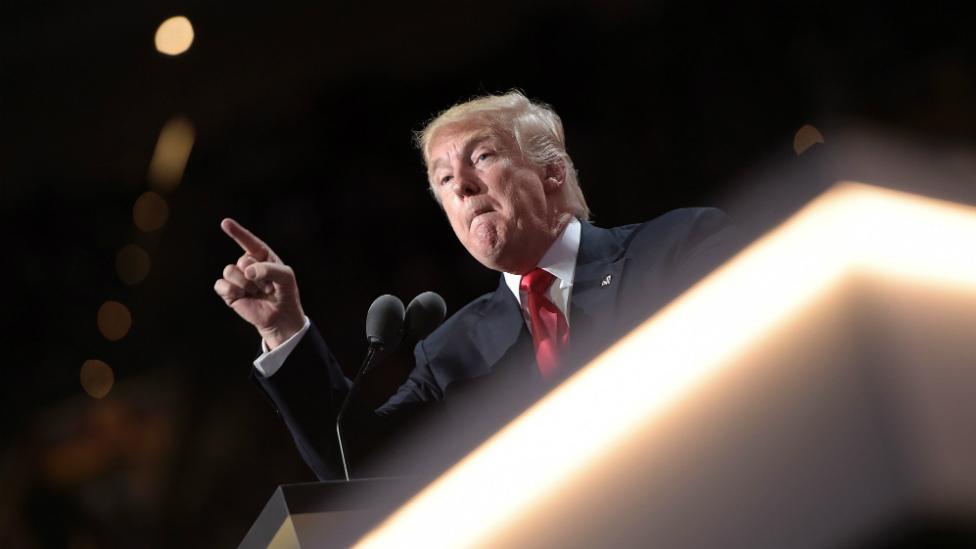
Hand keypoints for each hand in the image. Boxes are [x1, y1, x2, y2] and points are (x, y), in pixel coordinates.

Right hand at [214, 218, 305, 348]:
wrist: (280, 317)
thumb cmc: (284, 293)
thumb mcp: (285, 277)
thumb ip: (269, 269)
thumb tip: (246, 271)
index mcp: (262, 256)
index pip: (249, 242)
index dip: (237, 232)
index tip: (225, 222)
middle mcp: (247, 264)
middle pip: (243, 260)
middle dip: (257, 275)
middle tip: (268, 287)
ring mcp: (237, 278)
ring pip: (230, 270)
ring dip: (245, 284)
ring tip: (256, 292)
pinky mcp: (228, 292)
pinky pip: (221, 285)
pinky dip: (231, 291)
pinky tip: (242, 297)